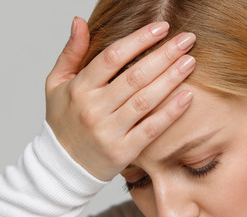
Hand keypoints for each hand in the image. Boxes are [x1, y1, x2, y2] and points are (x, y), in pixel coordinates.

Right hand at [45, 18, 195, 180]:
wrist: (62, 166)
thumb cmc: (63, 120)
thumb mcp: (57, 83)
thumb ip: (71, 52)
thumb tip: (80, 21)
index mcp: (79, 88)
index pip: (112, 57)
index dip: (139, 40)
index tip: (162, 27)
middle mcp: (93, 109)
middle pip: (134, 76)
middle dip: (164, 55)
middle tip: (187, 40)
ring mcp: (108, 132)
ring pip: (145, 101)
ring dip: (171, 80)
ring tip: (190, 62)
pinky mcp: (122, 152)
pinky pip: (150, 129)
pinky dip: (170, 112)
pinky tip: (187, 97)